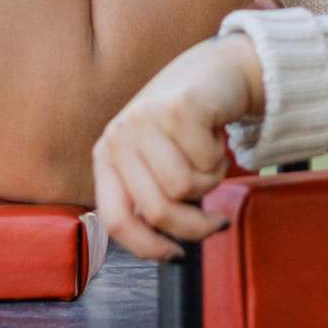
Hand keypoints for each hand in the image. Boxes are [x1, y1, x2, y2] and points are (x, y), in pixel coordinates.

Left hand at [93, 35, 265, 259]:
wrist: (215, 72)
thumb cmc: (186, 124)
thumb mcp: (156, 160)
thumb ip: (151, 196)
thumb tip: (168, 251)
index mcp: (106, 156)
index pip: (115, 220)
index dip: (147, 248)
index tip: (176, 255)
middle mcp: (118, 137)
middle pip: (157, 211)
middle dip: (195, 226)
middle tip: (217, 220)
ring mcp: (146, 119)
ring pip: (185, 188)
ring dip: (210, 183)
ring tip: (210, 161)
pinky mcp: (178, 108)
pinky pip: (208, 162)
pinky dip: (220, 160)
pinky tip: (215, 138)